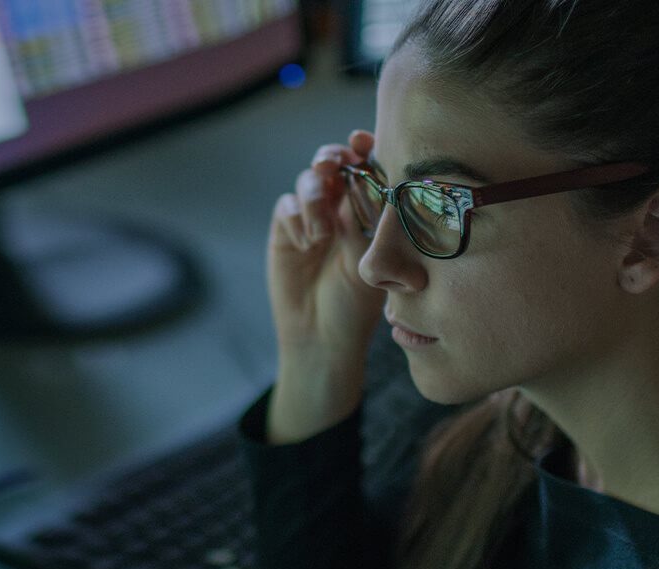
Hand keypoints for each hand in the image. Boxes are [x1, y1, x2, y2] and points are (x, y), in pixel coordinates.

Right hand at [265, 131, 383, 442]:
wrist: (322, 337)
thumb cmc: (358, 305)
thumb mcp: (372, 263)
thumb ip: (368, 224)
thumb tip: (367, 184)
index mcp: (369, 208)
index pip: (367, 166)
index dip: (363, 148)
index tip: (362, 142)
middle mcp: (339, 206)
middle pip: (332, 162)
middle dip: (331, 157)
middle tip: (333, 165)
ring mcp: (311, 217)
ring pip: (308, 180)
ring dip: (315, 196)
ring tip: (323, 231)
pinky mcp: (285, 231)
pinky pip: (287, 206)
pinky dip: (297, 218)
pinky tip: (307, 245)